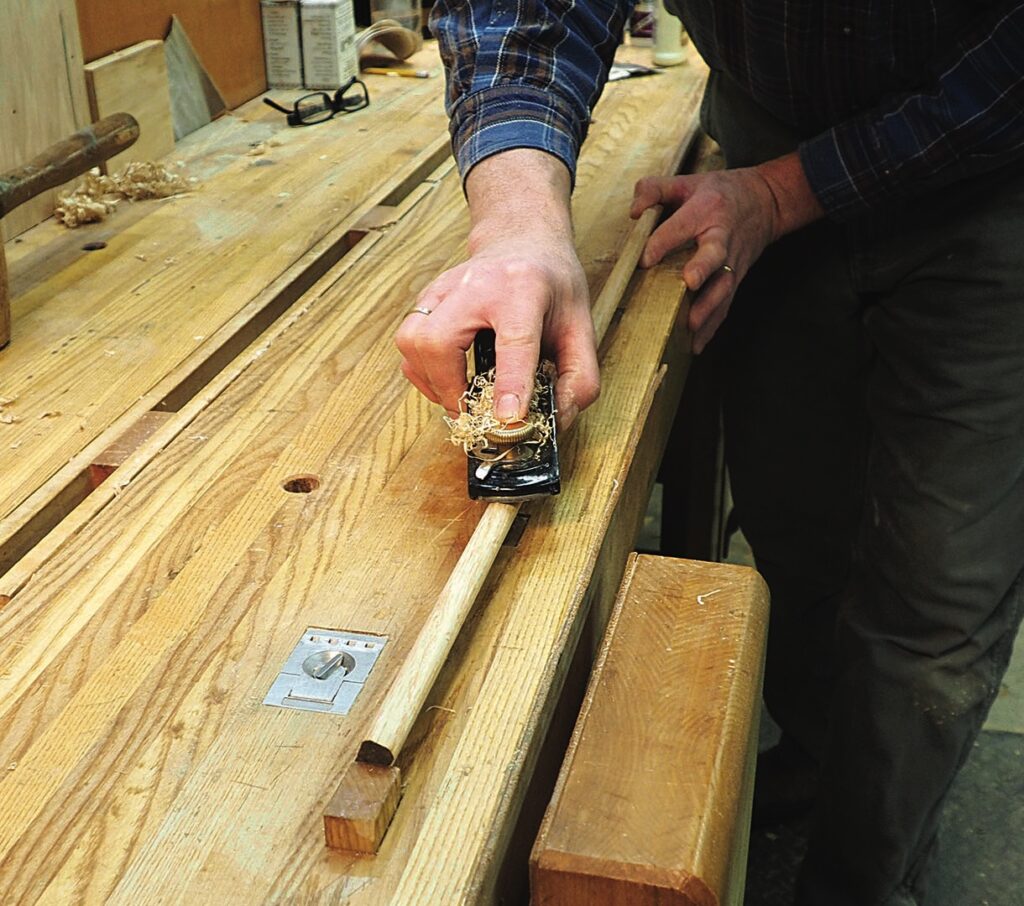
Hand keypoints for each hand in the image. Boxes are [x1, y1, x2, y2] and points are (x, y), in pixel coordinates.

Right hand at [395, 150, 599, 428]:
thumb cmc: (552, 285)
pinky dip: (421, 370)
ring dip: (430, 381)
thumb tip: (555, 423)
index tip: (507, 418)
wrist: (523, 240)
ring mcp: (444, 286)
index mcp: (524, 287)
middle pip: (439, 340)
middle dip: (449, 387)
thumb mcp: (582, 327)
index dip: (509, 383)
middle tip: (472, 412)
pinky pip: (407, 341)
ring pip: (412, 341)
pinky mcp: (426, 296)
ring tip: (459, 397)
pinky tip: (446, 379)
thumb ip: (579, 379)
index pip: (514, 340)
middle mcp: (476, 283)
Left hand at [630, 152, 823, 352]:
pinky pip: (726, 305)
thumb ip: (655, 189)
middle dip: (703, 268)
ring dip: (708, 308)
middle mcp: (722, 237)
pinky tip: (696, 345)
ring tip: (690, 327)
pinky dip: (713, 327)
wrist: (766, 201)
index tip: (645, 259)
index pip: (683, 225)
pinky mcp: (736, 280)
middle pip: (715, 254)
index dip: (664, 241)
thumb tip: (634, 213)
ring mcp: (732, 262)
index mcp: (707, 209)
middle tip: (689, 283)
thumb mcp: (687, 181)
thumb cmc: (718, 193)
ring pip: (724, 287)